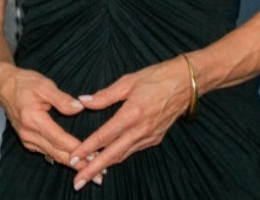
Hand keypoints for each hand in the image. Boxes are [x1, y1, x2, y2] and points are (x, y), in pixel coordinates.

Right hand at [0, 66, 84, 165]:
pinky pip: (47, 153)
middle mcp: (29, 133)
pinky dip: (61, 157)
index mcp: (33, 119)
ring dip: (71, 163)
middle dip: (77, 163)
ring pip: (52, 155)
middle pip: (57, 153)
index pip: (59, 139)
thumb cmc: (22, 83)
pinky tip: (73, 160)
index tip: (93, 155)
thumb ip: (62, 99)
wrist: (3, 85)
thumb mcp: (44, 85)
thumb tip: (79, 108)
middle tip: (97, 170)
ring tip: (89, 168)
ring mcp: (27, 139)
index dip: (77, 149)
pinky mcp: (28, 141)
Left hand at [67, 58, 193, 189]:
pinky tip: (109, 160)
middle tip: (78, 182)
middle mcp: (140, 130)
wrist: (186, 83)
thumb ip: (105, 95)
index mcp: (131, 114)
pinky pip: (133, 150)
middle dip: (93, 169)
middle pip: (112, 154)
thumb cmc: (157, 78)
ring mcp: (149, 136)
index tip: (73, 158)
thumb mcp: (128, 81)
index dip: (87, 149)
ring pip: (123, 155)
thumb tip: (83, 101)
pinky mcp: (155, 139)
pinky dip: (119, 157)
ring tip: (89, 174)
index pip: (104, 136)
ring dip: (105, 166)